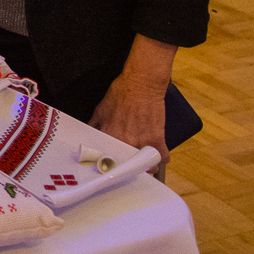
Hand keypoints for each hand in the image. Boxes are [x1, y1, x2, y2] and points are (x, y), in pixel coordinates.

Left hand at [88, 34, 176, 165]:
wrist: (141, 84)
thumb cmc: (121, 93)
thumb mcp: (100, 109)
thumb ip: (95, 125)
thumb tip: (91, 134)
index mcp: (108, 136)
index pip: (106, 160)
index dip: (110, 166)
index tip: (113, 169)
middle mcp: (124, 142)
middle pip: (127, 167)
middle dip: (129, 169)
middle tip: (131, 168)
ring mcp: (141, 142)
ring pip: (146, 166)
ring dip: (147, 168)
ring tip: (146, 167)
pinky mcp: (157, 139)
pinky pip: (162, 157)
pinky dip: (162, 158)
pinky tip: (160, 159)